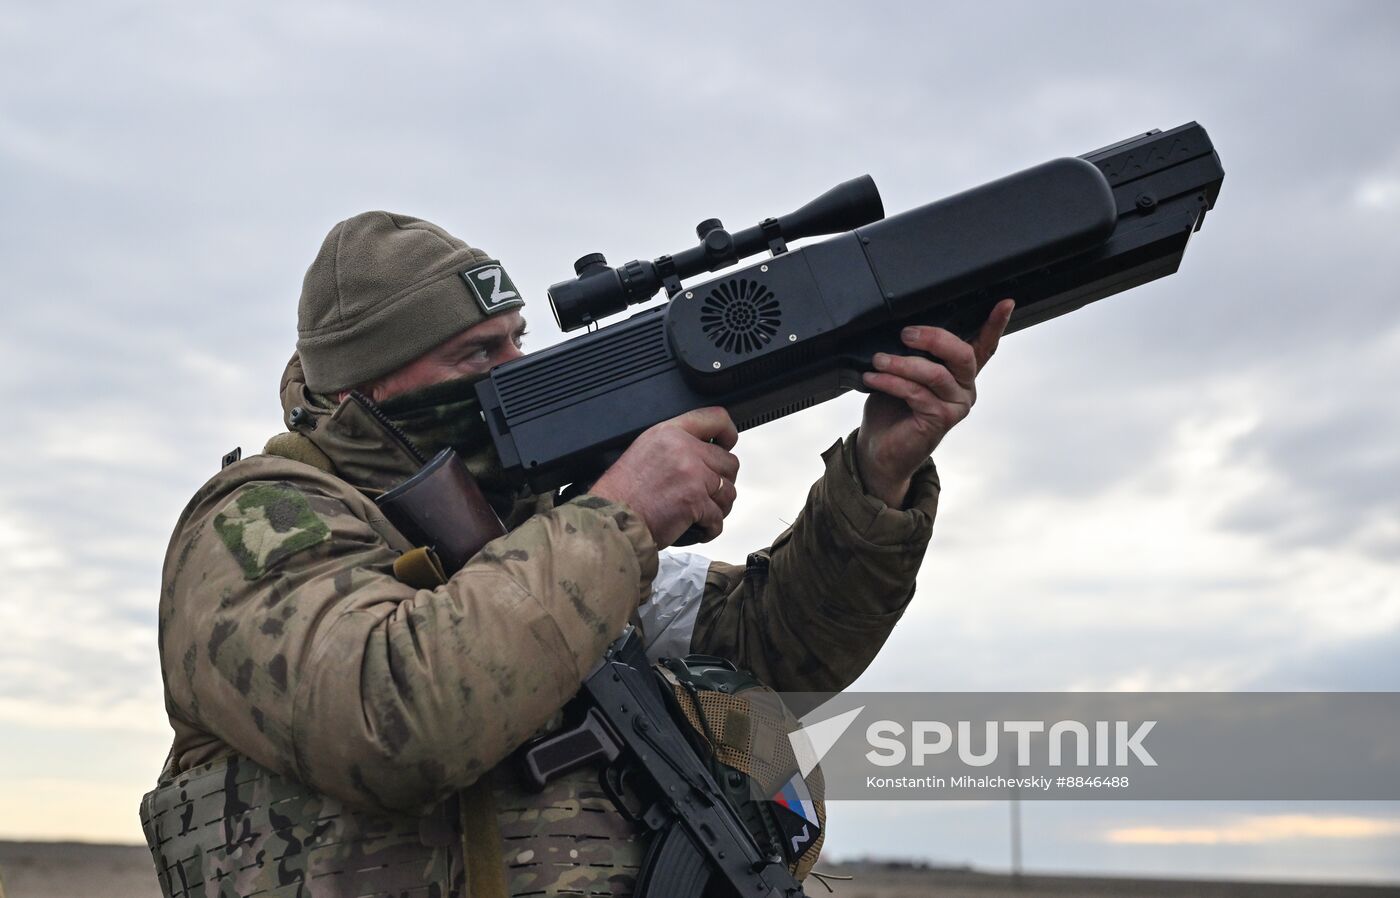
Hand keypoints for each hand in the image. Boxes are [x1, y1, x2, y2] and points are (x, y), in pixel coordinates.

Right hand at [590, 406, 739, 547]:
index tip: (727, 445)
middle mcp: (684, 448)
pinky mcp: (696, 501)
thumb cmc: (623, 493)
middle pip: (729, 462)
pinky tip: (699, 528)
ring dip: (719, 506)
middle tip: (708, 493)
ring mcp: (692, 474)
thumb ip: (675, 446)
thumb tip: (705, 454)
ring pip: (728, 491)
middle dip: (722, 481)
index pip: (716, 418)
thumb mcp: (645, 450)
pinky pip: (719, 517)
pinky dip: (711, 528)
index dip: (728, 433)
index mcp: (670, 432)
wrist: (612, 518)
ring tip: (702, 514)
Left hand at [856, 299, 1014, 505]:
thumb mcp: (903, 372)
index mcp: (959, 372)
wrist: (880, 449)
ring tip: (878, 360)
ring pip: (936, 374)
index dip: (995, 324)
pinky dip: (891, 382)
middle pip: (962, 354)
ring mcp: (956, 405)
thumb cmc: (892, 408)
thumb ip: (914, 353)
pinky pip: (917, 393)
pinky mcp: (942, 419)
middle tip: (906, 334)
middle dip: (933, 338)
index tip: (1004, 302)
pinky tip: (873, 379)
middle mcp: (964, 387)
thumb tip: (904, 329)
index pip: (984, 345)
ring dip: (902, 363)